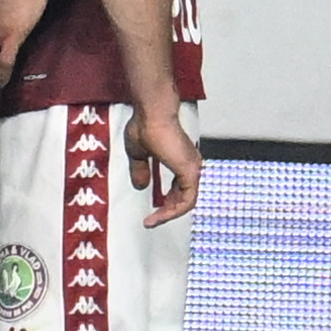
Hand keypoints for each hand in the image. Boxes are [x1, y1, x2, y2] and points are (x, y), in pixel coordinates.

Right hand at [124, 98, 199, 226]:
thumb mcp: (138, 152)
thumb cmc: (146, 122)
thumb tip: (141, 185)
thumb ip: (141, 170)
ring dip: (170, 213)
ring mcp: (192, 167)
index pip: (180, 188)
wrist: (152, 111)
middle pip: (186, 197)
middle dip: (168, 210)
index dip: (167, 202)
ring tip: (154, 220)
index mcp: (180, 158)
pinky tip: (159, 215)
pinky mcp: (190, 171)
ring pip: (188, 201)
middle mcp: (190, 164)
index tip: (153, 212)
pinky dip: (174, 211)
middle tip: (154, 219)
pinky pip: (187, 200)